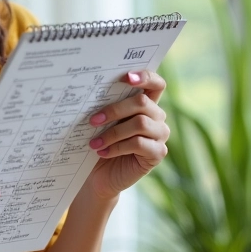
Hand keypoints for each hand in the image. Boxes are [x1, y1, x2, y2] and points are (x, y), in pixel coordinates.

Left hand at [84, 71, 169, 200]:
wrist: (98, 175)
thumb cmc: (99, 142)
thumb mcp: (101, 122)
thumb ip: (104, 106)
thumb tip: (90, 92)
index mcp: (146, 103)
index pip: (156, 84)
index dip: (145, 77)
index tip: (126, 76)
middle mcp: (157, 117)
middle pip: (142, 102)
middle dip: (114, 109)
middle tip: (92, 120)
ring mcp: (160, 135)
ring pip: (140, 123)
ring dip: (113, 132)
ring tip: (94, 142)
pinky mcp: (157, 153)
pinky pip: (139, 144)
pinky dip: (117, 147)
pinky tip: (102, 152)